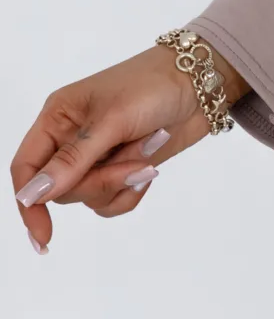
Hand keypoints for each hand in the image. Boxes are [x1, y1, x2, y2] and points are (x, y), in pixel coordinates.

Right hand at [11, 42, 250, 253]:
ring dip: (120, 183)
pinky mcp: (122, 169)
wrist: (202, 85)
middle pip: (62, 189)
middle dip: (100, 182)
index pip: (26, 168)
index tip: (44, 234)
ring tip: (146, 152)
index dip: (30, 202)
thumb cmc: (152, 86)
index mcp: (57, 118)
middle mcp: (71, 140)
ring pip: (90, 198)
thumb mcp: (111, 120)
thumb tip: (33, 194)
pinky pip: (114, 200)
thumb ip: (73, 160)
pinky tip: (149, 168)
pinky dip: (132, 190)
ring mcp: (98, 157)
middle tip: (134, 161)